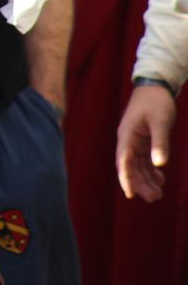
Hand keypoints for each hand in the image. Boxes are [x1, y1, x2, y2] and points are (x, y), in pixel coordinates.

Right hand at [116, 84, 176, 201]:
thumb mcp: (160, 122)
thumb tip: (160, 164)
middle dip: (140, 183)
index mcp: (127, 136)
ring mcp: (135, 141)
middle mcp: (128, 141)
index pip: (123, 161)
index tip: (131, 195)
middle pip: (130, 167)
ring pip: (137, 166)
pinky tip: (161, 179)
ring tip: (158, 194)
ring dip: (146, 180)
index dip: (126, 178)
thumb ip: (160, 143)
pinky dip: (151, 170)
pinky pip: (144, 160)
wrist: (155, 87)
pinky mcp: (143, 140)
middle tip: (154, 198)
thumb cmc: (156, 102)